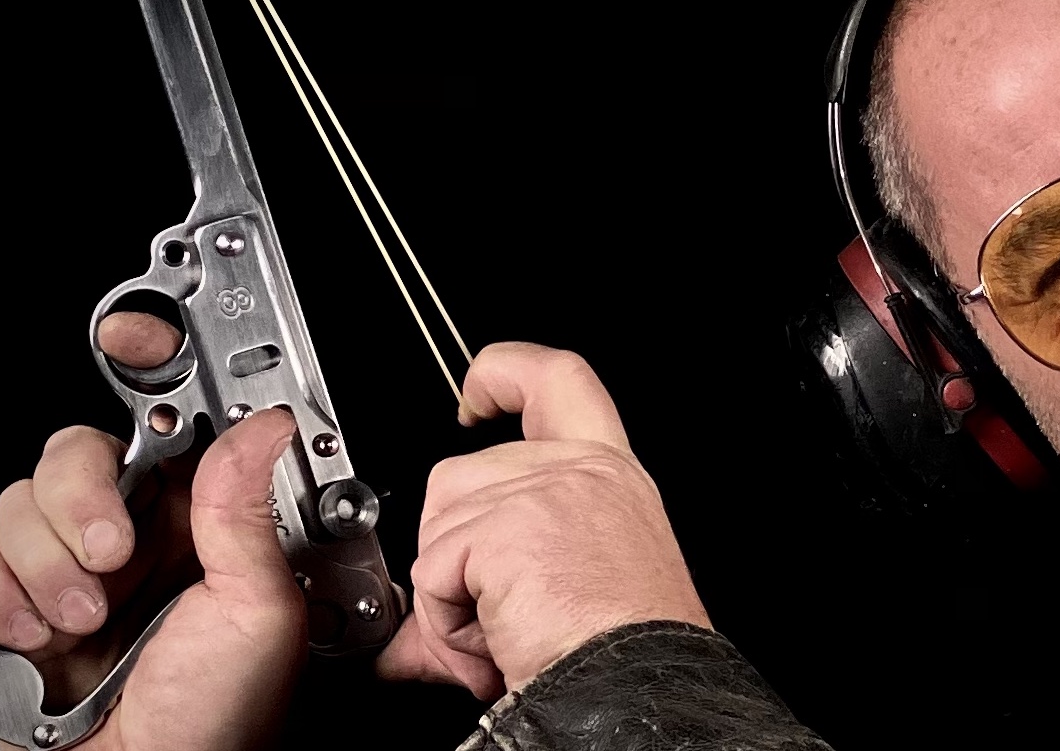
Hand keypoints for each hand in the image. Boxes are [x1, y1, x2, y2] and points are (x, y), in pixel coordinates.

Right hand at [0, 312, 305, 750]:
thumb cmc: (220, 726)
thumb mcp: (259, 613)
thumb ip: (249, 514)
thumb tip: (262, 422)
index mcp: (203, 521)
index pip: (171, 418)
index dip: (150, 362)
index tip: (131, 329)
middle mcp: (133, 534)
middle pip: (75, 450)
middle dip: (82, 501)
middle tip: (112, 560)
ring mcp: (66, 570)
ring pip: (17, 503)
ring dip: (46, 569)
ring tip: (87, 625)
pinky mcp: (7, 609)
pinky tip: (40, 642)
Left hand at [376, 343, 709, 698]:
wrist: (643, 688)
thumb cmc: (628, 645)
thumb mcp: (577, 583)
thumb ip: (501, 573)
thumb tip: (416, 634)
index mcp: (609, 472)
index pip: (558, 379)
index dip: (505, 371)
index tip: (473, 394)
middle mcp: (581, 469)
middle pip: (460, 473)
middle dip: (452, 549)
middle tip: (492, 615)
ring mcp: (543, 490)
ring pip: (439, 522)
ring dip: (449, 591)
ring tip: (503, 629)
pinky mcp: (506, 527)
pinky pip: (433, 572)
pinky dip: (447, 621)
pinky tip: (495, 640)